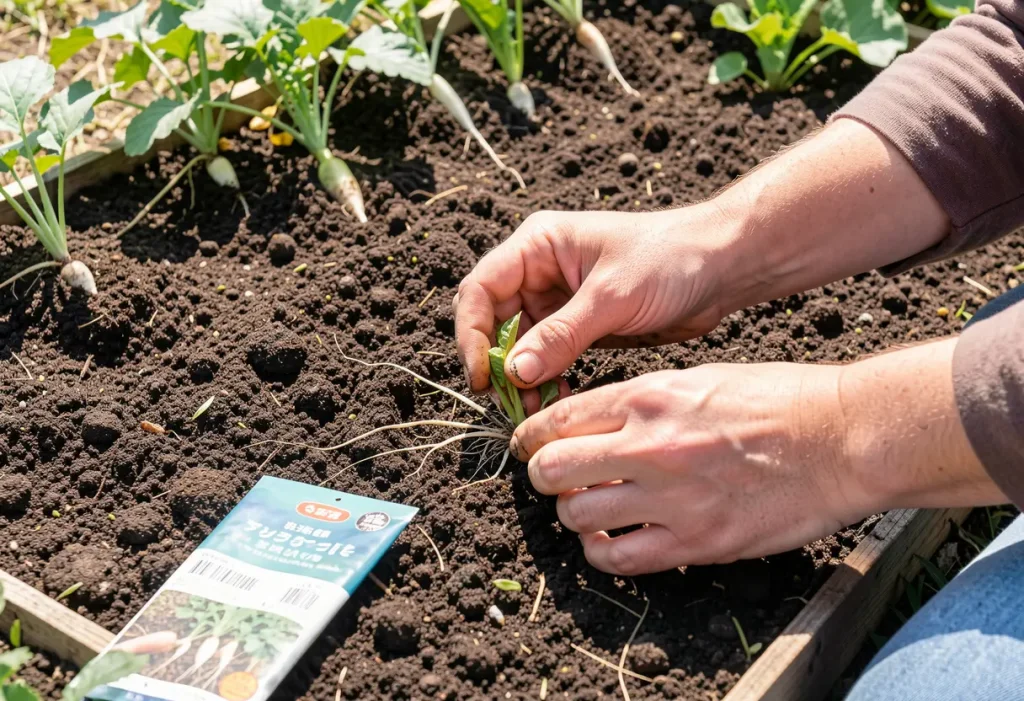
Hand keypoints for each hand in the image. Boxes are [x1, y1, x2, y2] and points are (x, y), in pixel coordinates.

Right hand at [453, 206, 746, 392]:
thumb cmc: (670, 260)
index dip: (472, 334)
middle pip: (493, 321)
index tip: (483, 375)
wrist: (721, 266)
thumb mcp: (612, 297)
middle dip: (497, 363)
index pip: (480, 289)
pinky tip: (554, 401)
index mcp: (538, 245)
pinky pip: (547, 357)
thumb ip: (561, 335)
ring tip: (533, 410)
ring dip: (520, 378)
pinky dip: (545, 381)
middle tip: (508, 402)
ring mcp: (557, 300)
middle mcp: (539, 270)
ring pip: (518, 345)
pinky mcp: (578, 326)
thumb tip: (514, 371)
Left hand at [511, 339, 1004, 574]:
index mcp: (648, 397)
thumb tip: (595, 423)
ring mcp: (671, 498)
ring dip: (574, 516)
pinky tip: (613, 541)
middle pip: (551, 471)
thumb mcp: (699, 377)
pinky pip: (619, 559)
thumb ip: (641, 401)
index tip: (527, 448)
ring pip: (577, 518)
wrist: (842, 438)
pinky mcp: (697, 542)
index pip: (557, 420)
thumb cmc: (779, 400)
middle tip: (554, 480)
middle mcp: (650, 446)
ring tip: (590, 510)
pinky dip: (603, 553)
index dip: (529, 438)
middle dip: (542, 477)